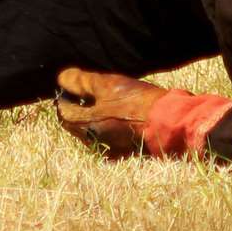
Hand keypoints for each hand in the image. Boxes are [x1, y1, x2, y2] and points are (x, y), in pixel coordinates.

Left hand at [55, 67, 169, 157]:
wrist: (169, 122)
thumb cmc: (138, 103)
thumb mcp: (108, 85)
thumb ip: (82, 81)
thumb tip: (62, 78)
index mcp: (86, 126)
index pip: (63, 112)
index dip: (63, 97)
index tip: (69, 86)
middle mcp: (93, 141)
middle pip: (75, 125)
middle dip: (75, 109)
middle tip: (82, 94)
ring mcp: (109, 149)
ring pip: (91, 133)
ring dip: (90, 119)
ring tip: (100, 103)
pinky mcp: (125, 152)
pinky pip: (108, 141)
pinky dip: (106, 129)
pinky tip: (116, 119)